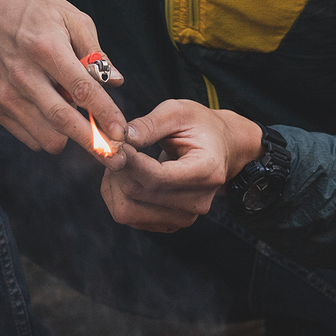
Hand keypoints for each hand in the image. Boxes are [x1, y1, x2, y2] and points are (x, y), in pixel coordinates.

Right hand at [0, 0, 125, 154]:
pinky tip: (52, 113)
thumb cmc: (36, 14)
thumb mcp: (72, 18)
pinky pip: (30, 137)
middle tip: (117, 159)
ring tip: (77, 118)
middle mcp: (23, 75)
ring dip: (70, 137)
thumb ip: (96, 53)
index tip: (122, 134)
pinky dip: (48, 134)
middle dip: (94, 145)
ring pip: (47, 137)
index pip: (82, 90)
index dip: (105, 115)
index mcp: (46, 48)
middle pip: (63, 121)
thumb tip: (116, 82)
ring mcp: (6, 94)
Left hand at [100, 100, 261, 231]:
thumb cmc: (201, 127)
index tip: (114, 145)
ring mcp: (185, 216)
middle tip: (115, 147)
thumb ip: (150, 124)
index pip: (157, 177)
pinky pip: (129, 217)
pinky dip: (118, 196)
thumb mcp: (179, 112)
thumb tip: (122, 137)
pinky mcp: (170, 223)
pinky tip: (126, 176)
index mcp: (206, 171)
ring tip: (121, 162)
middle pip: (139, 193)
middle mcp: (198, 200)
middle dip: (118, 169)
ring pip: (128, 211)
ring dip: (114, 186)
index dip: (129, 162)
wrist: (222, 149)